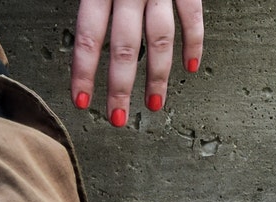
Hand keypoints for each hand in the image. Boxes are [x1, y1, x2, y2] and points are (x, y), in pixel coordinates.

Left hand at [71, 0, 203, 126]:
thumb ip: (92, 0)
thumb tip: (81, 28)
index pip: (88, 37)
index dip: (84, 72)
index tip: (82, 100)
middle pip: (124, 47)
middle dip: (120, 87)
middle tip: (118, 116)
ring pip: (159, 39)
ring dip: (157, 76)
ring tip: (154, 102)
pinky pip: (192, 17)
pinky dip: (193, 43)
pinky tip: (190, 65)